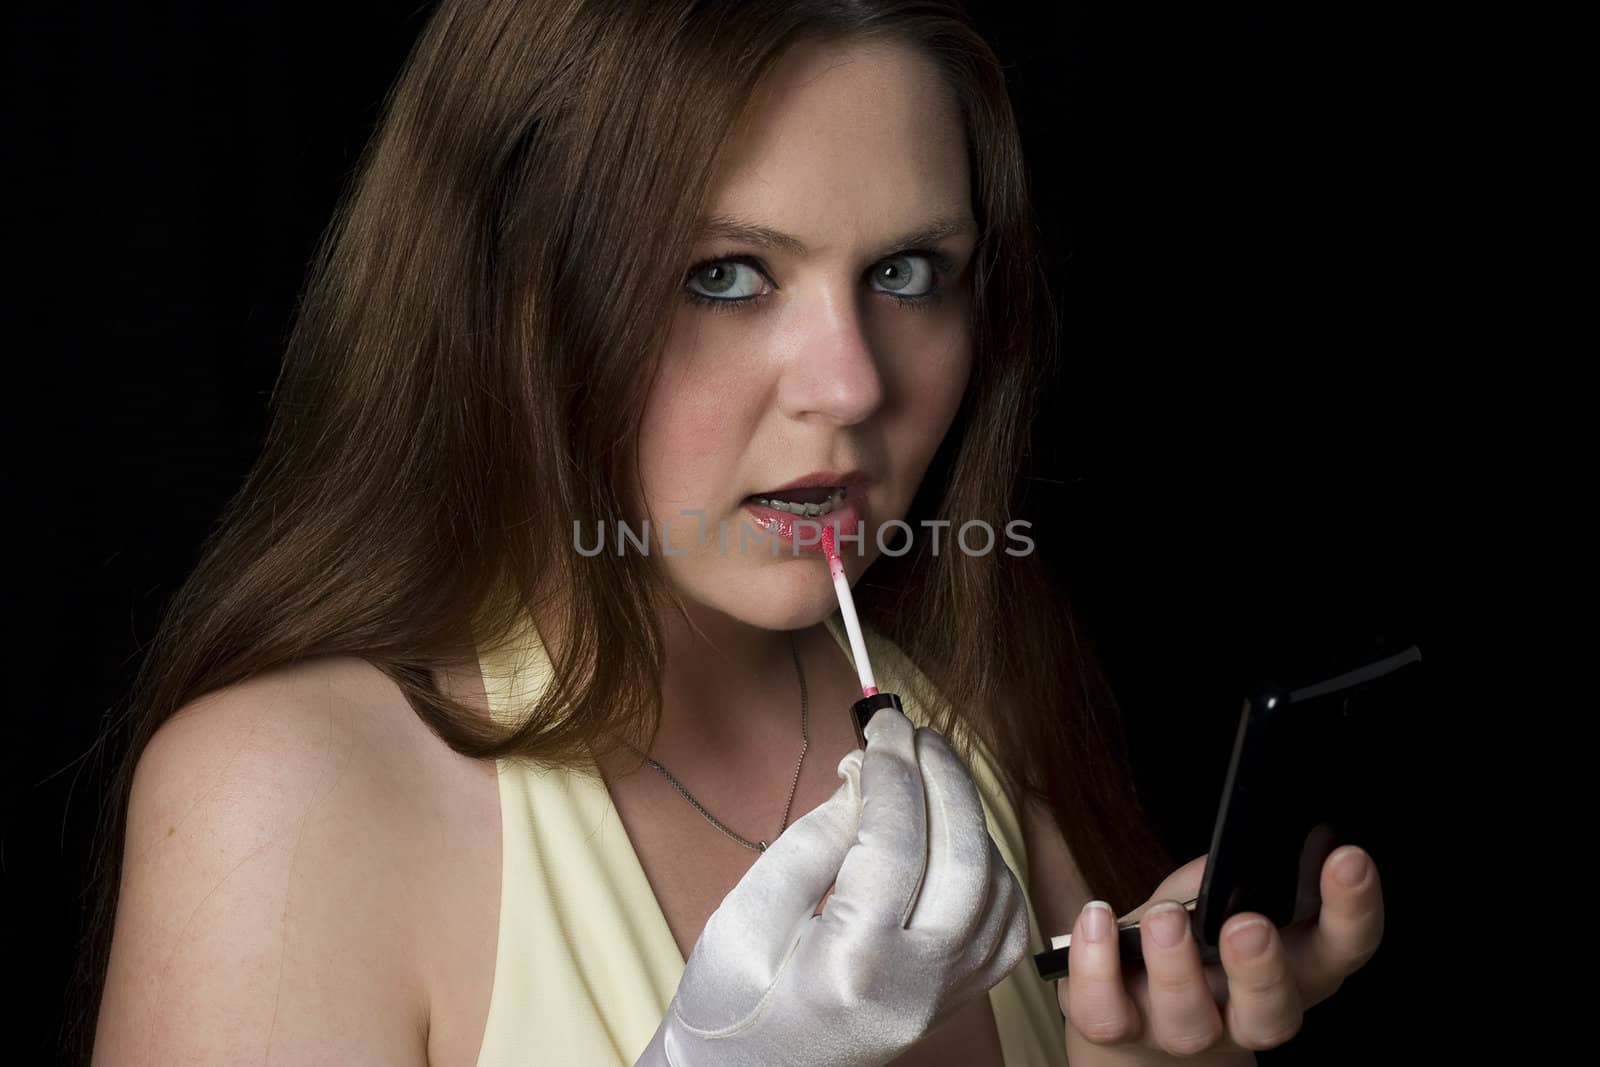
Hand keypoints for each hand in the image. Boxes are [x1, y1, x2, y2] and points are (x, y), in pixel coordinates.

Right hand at [635, 708, 1029, 1066]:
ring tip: (928, 771)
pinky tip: (952, 833)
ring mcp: (946, 999)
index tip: (881, 721)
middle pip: (963, 858)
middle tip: (912, 733)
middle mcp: (918, 986)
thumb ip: (815, 839)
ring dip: (969, 816)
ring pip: (996, 887)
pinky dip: (992, 867)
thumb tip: (868, 774)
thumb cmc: (730, 997)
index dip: (892, 767)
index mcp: (856, 964)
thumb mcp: (748, 910)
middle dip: (942, 779)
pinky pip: (1003, 924)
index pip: (896, 840)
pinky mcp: (956, 999)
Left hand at [1059, 848, 1384, 1057]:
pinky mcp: (1120, 1029)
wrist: (1138, 1008)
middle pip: (1272, 1014)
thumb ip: (1236, 874)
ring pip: (1189, 1022)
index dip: (1355, 908)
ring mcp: (1184, 1031)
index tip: (1348, 858)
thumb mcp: (1225, 894)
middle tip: (1248, 926)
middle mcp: (1247, 1014)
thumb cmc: (1196, 934)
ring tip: (1166, 914)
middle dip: (1261, 970)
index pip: (1344, 947)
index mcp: (1296, 969)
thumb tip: (1238, 843)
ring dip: (1176, 966)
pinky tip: (1098, 919)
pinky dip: (1096, 965)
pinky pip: (1106, 1014)